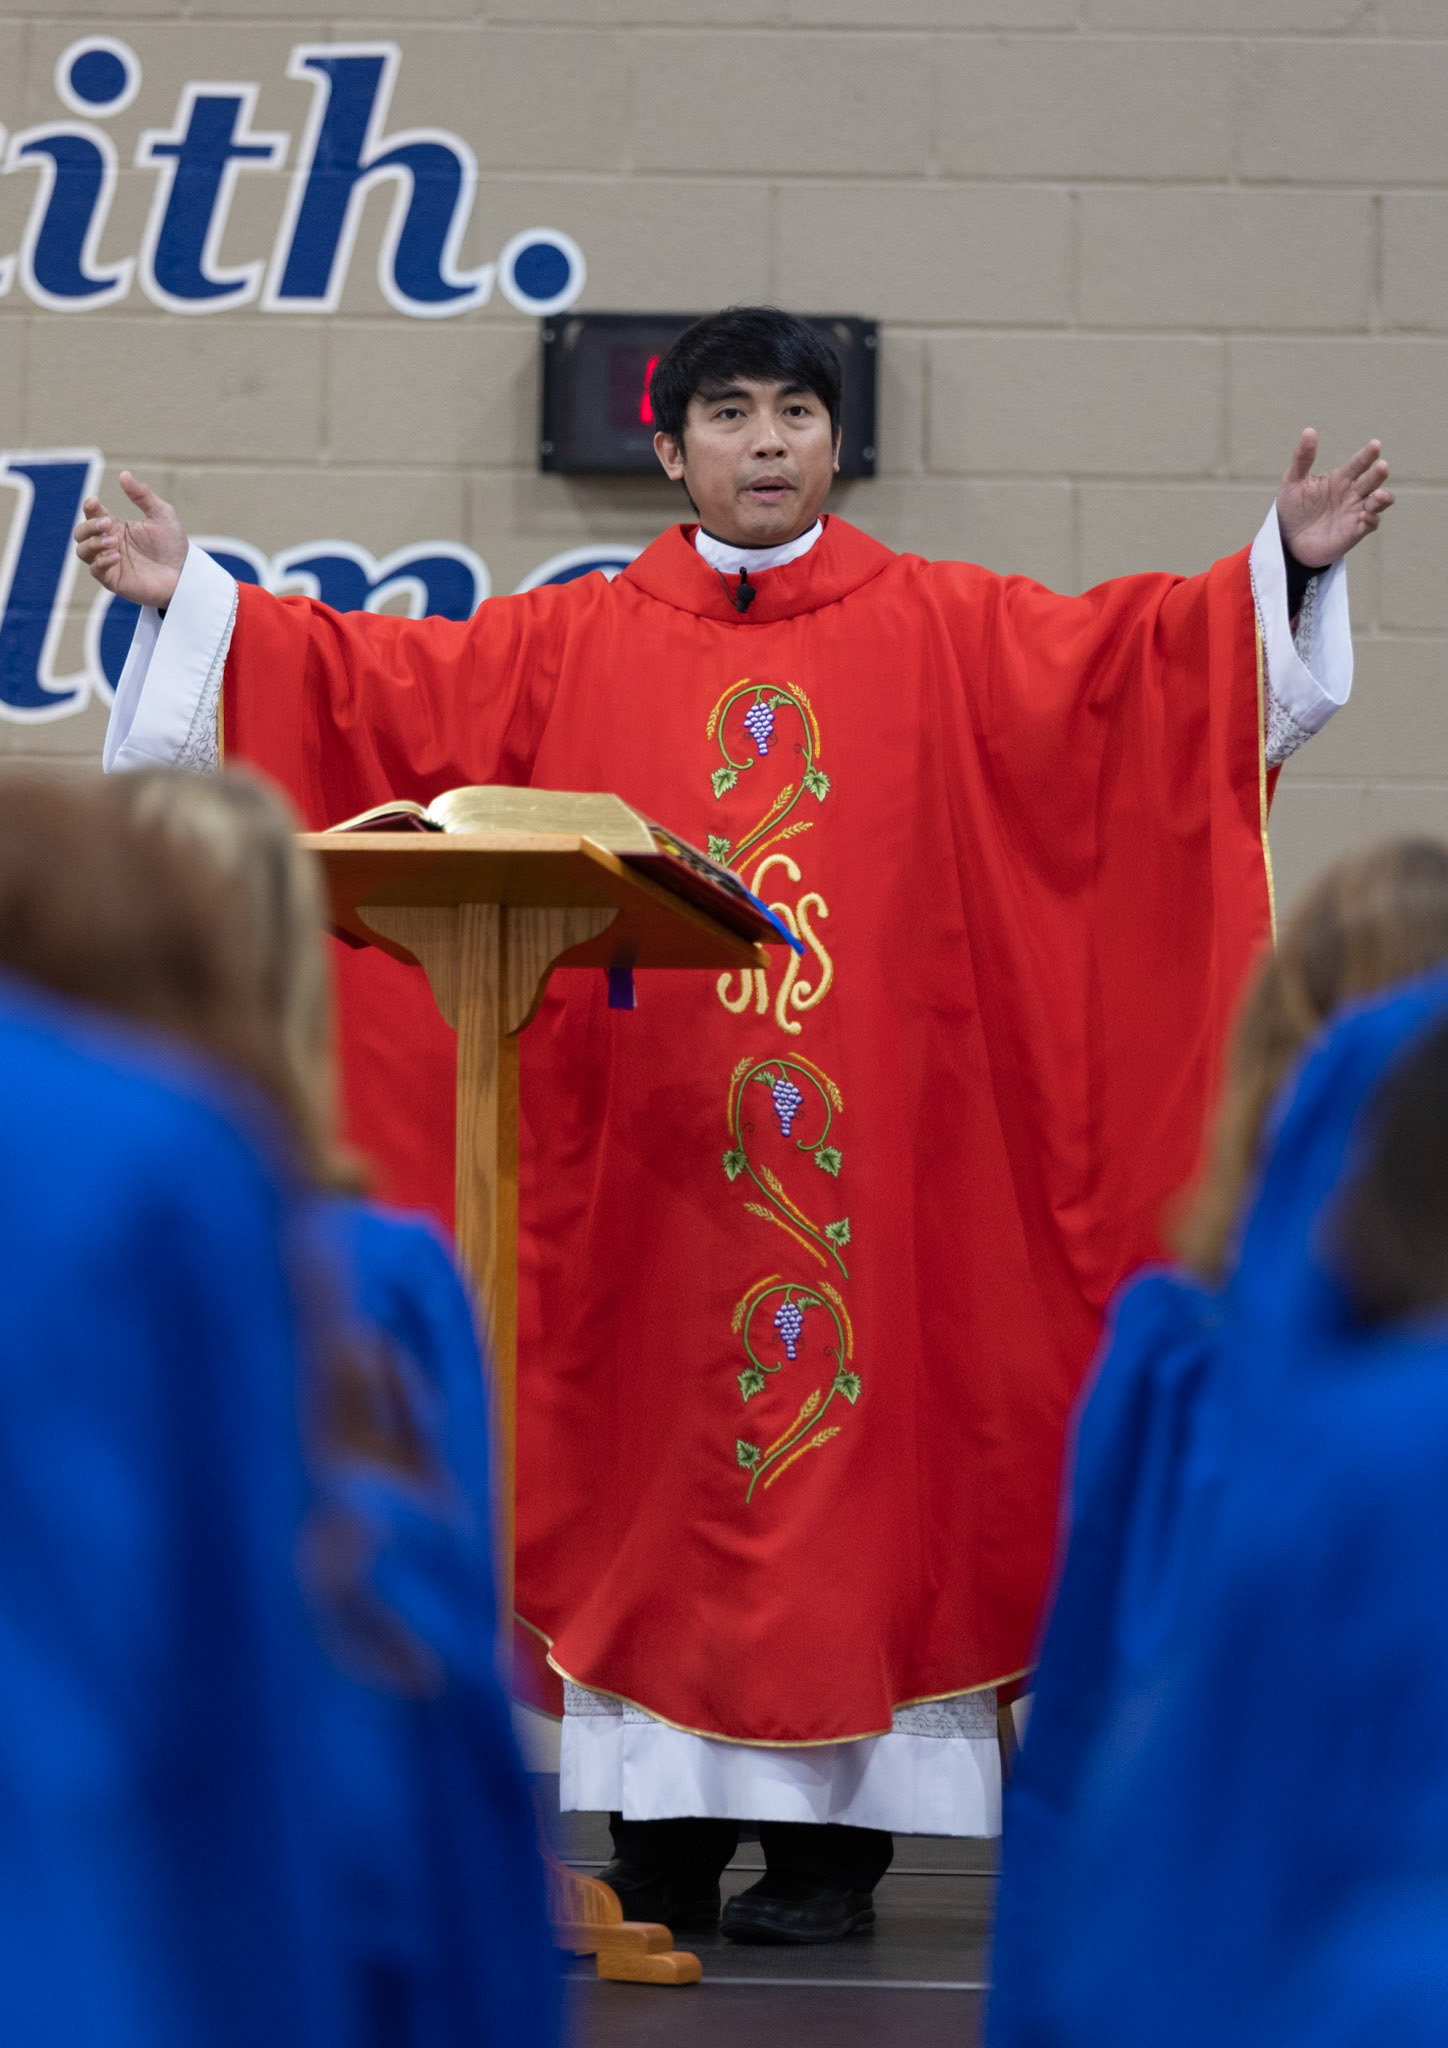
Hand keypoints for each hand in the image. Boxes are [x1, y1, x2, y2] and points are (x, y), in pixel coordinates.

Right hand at [73, 472, 188, 608]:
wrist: (184, 573)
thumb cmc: (172, 544)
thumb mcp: (162, 514)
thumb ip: (142, 495)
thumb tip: (124, 474)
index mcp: (116, 526)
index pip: (92, 513)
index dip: (90, 507)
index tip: (95, 501)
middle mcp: (108, 543)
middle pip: (81, 532)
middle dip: (90, 526)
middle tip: (109, 524)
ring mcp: (109, 562)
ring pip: (83, 551)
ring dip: (93, 543)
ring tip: (113, 542)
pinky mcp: (113, 580)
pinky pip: (96, 570)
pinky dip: (101, 562)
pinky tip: (116, 556)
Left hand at [1275, 429, 1393, 568]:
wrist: (1286, 540)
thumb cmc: (1292, 508)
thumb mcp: (1292, 481)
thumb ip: (1302, 458)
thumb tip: (1309, 431)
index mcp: (1341, 478)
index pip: (1359, 463)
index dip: (1367, 454)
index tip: (1375, 445)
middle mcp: (1352, 493)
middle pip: (1372, 480)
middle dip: (1378, 474)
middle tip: (1381, 467)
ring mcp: (1355, 512)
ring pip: (1379, 502)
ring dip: (1383, 498)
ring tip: (1379, 495)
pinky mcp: (1354, 532)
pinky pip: (1370, 524)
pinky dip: (1371, 520)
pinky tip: (1365, 516)